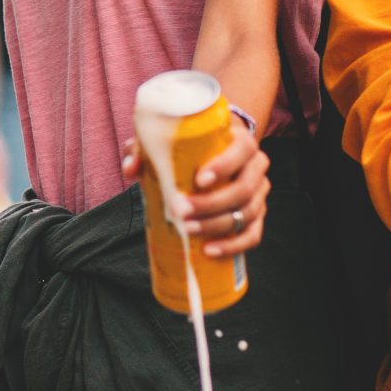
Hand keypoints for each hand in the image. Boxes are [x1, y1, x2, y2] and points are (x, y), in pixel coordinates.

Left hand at [125, 121, 270, 259]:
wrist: (213, 153)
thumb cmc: (190, 145)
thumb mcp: (167, 140)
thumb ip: (145, 149)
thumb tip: (131, 169)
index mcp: (241, 141)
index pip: (243, 149)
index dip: (225, 166)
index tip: (199, 179)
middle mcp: (256, 166)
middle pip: (244, 188)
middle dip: (213, 203)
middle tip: (182, 211)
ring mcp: (259, 192)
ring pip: (247, 213)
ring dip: (217, 225)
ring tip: (188, 230)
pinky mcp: (256, 214)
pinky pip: (252, 234)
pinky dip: (233, 245)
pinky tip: (210, 250)